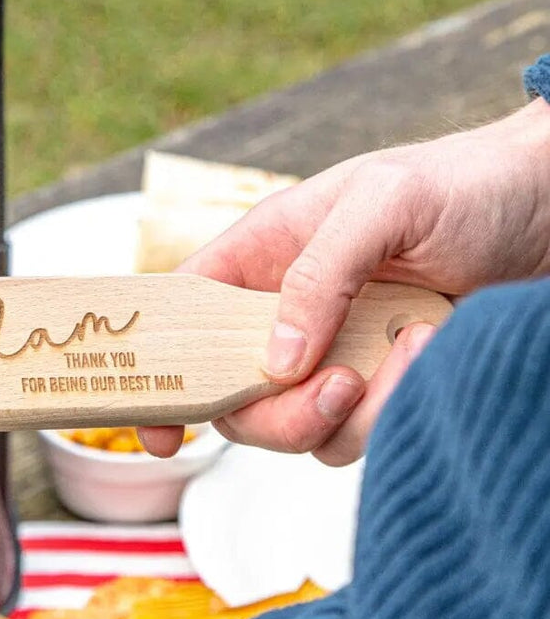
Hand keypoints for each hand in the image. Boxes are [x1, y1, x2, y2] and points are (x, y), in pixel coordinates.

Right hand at [141, 98, 549, 463]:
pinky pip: (355, 434)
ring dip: (351, 412)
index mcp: (261, 258)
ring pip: (295, 428)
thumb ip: (318, 273)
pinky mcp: (376, 385)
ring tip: (411, 348)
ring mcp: (328, 354)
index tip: (155, 427)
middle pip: (234, 398)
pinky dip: (392, 412)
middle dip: (277, 413)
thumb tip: (275, 362)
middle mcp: (283, 313)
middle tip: (339, 385)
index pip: (185, 318)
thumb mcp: (382, 202)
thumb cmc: (463, 184)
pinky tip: (428, 353)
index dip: (163, 373)